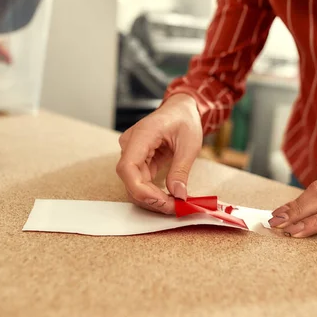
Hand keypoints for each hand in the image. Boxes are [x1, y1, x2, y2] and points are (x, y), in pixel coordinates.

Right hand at [116, 94, 202, 213]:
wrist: (181, 109)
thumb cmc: (184, 119)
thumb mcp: (189, 144)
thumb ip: (181, 170)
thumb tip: (178, 195)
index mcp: (142, 134)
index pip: (127, 167)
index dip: (140, 189)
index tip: (162, 201)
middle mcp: (131, 144)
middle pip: (130, 179)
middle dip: (150, 198)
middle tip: (174, 207)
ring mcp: (132, 153)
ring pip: (134, 183)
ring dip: (152, 198)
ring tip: (174, 204)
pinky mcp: (138, 160)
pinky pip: (141, 181)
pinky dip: (153, 192)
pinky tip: (168, 197)